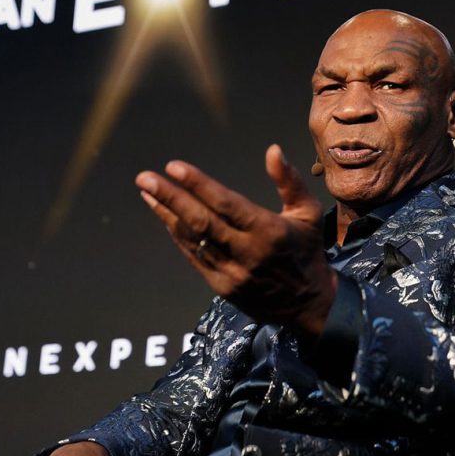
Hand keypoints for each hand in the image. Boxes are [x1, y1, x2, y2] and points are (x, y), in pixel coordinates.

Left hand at [136, 144, 336, 336]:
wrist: (309, 304)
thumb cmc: (307, 250)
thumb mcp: (308, 212)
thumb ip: (289, 181)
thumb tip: (272, 150)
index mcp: (269, 231)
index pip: (226, 203)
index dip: (198, 184)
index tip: (174, 167)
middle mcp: (248, 253)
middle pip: (201, 221)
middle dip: (170, 197)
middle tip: (145, 178)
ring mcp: (232, 272)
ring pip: (193, 239)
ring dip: (166, 214)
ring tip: (147, 192)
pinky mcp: (222, 287)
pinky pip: (195, 256)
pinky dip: (178, 235)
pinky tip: (165, 216)